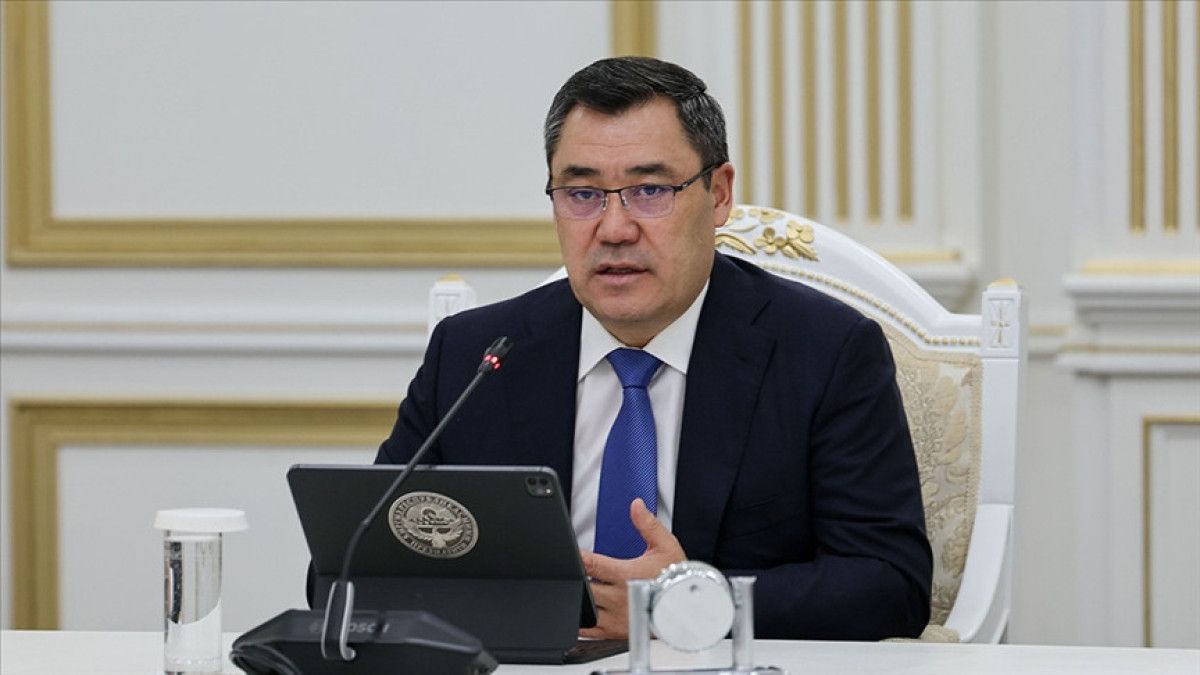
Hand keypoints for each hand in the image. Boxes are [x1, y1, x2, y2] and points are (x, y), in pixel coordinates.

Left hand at [579, 498, 685, 638]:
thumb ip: (647, 524)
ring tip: (574, 589)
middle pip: (582, 586)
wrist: (689, 610)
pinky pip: (588, 631)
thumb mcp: (666, 546)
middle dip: (575, 578)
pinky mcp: (615, 632)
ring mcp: (616, 617)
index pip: (590, 563)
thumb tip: (636, 505)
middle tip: (569, 571)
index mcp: (627, 574)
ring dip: (577, 598)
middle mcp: (619, 597)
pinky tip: (578, 611)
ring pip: (583, 608)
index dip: (575, 557)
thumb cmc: (678, 579)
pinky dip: (579, 622)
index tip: (566, 552)